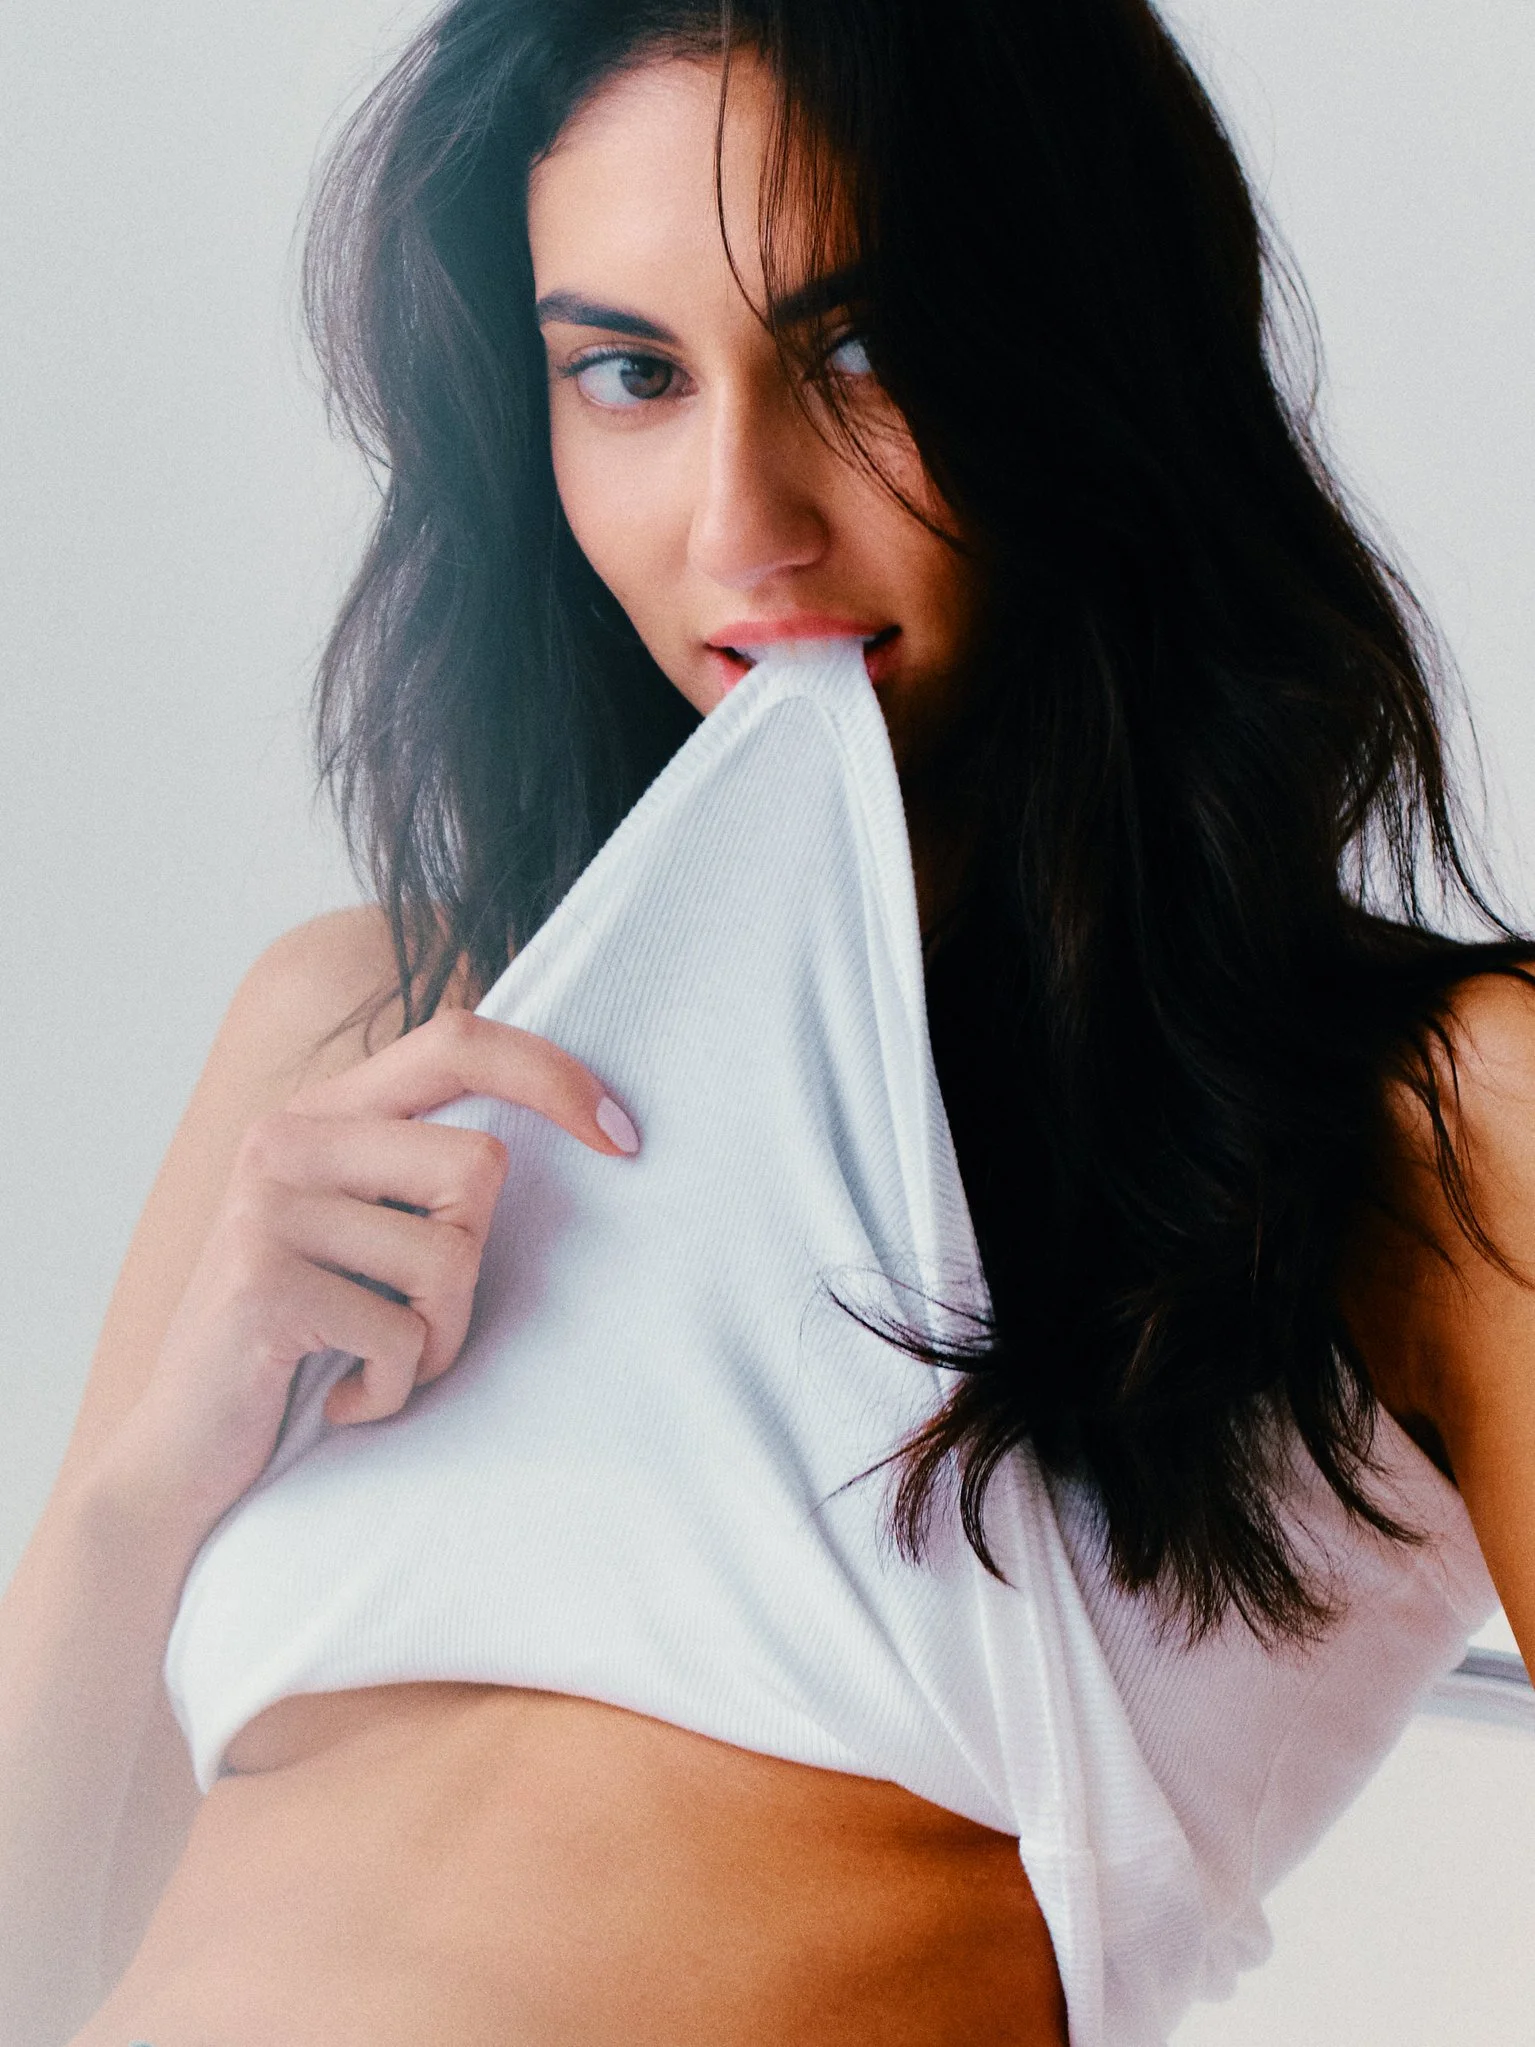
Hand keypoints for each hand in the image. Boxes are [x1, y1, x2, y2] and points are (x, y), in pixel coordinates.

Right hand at [105, 1010, 638, 1540]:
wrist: (181, 1457)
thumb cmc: (308, 1342)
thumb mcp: (365, 1232)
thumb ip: (427, 1168)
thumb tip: (586, 1115)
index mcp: (322, 1110)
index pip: (457, 1039)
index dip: (553, 1075)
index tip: (624, 1135)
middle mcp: (285, 1137)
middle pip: (478, 1165)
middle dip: (473, 1267)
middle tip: (413, 1319)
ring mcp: (265, 1207)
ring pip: (452, 1258)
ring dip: (436, 1341)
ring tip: (372, 1362)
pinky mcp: (262, 1284)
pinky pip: (404, 1337)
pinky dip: (393, 1391)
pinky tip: (342, 1401)